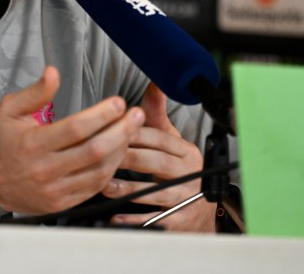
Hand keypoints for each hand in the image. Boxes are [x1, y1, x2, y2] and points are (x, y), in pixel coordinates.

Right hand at [0, 66, 145, 214]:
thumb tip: (53, 72)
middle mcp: (45, 169)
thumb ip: (35, 92)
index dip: (102, 114)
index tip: (118, 103)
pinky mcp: (61, 203)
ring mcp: (55, 189)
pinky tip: (117, 153)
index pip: (76, 128)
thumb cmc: (1, 143)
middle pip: (94, 150)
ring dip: (120, 150)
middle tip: (136, 115)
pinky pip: (94, 188)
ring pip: (98, 171)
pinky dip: (110, 170)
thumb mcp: (10, 110)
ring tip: (130, 132)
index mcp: (33, 144)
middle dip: (121, 131)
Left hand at [102, 82, 216, 232]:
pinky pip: (156, 219)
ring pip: (157, 192)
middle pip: (158, 162)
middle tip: (102, 156)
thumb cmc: (179, 170)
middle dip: (130, 158)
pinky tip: (115, 215)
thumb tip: (153, 83)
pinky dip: (135, 218)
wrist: (202, 211)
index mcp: (186, 151)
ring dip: (129, 189)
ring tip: (105, 185)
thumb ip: (157, 115)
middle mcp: (190, 173)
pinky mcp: (180, 221)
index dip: (136, 134)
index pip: (161, 139)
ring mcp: (186, 198)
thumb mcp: (172, 142)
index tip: (112, 131)